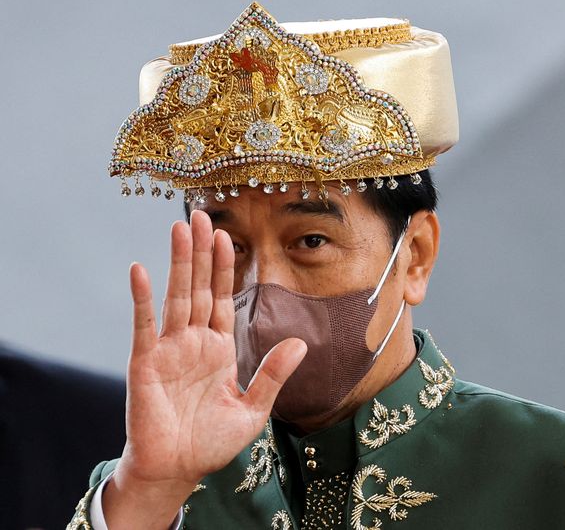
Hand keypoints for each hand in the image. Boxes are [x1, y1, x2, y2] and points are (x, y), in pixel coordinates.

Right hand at [104, 210, 305, 528]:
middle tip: (202, 215)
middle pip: (200, 288)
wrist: (177, 471)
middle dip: (202, 252)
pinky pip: (144, 325)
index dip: (225, 268)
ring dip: (179, 262)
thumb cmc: (211, 444)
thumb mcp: (253, 409)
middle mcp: (194, 342)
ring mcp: (169, 349)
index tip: (229, 236)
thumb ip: (273, 375)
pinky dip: (142, 298)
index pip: (223, 298)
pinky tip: (141, 269)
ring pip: (176, 296)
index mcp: (219, 349)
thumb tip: (301, 343)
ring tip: (181, 227)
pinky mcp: (146, 363)